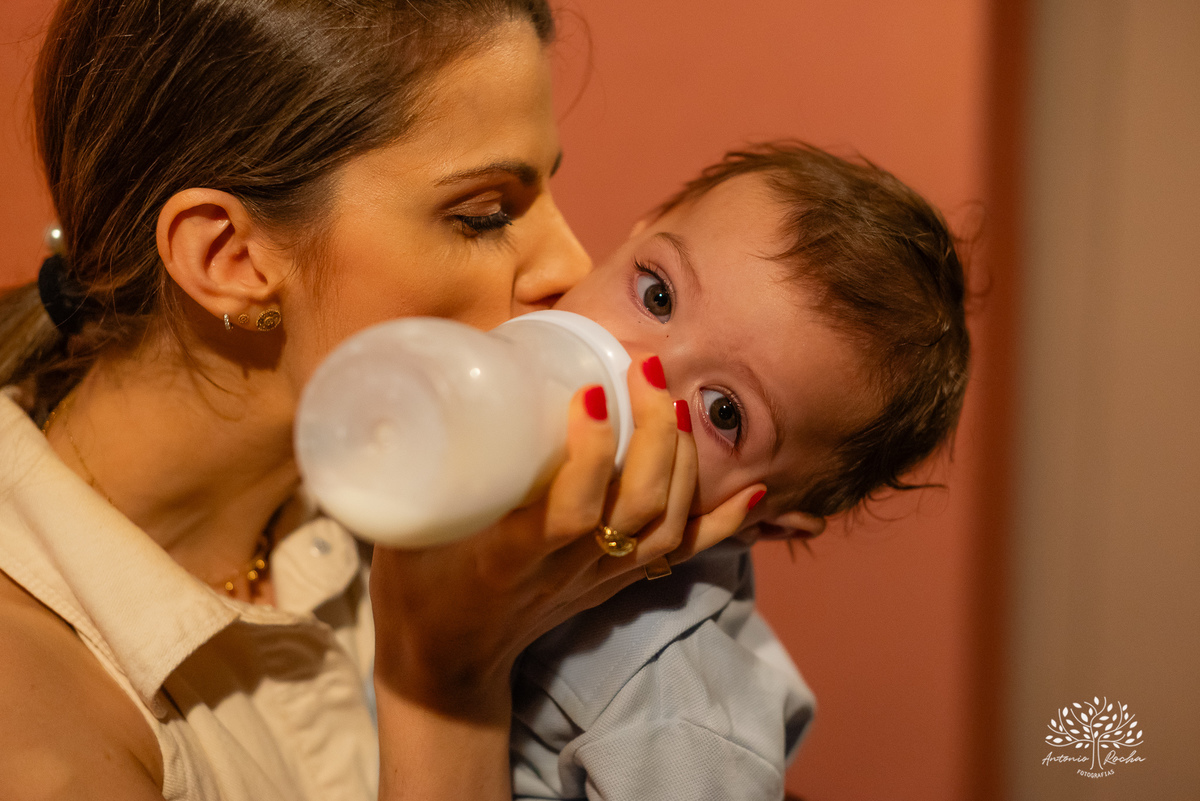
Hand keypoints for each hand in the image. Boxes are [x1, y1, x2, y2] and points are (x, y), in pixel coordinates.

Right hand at [369, 354, 763, 719]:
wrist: (446, 664)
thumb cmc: (418, 586)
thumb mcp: (406, 527)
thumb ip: (424, 462)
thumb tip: (442, 372)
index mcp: (509, 557)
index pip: (569, 511)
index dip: (592, 453)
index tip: (593, 391)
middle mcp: (566, 568)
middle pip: (635, 508)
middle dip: (654, 434)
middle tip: (648, 370)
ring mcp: (598, 576)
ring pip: (664, 524)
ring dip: (682, 461)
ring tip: (677, 402)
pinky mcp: (615, 580)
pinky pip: (681, 554)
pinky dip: (723, 524)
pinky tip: (755, 489)